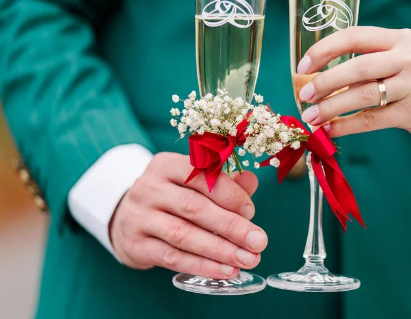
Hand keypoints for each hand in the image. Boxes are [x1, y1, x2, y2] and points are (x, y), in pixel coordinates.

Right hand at [110, 152, 266, 277]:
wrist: (126, 217)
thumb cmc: (172, 196)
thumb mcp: (193, 182)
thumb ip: (224, 182)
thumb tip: (251, 180)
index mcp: (167, 165)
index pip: (201, 175)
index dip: (229, 194)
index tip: (252, 212)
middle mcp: (149, 188)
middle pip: (194, 207)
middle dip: (231, 226)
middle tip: (259, 242)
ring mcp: (139, 217)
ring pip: (183, 235)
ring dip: (220, 250)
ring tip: (247, 260)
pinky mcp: (135, 245)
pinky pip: (172, 258)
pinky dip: (202, 265)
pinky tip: (225, 270)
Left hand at [296, 26, 410, 142]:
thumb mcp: (407, 59)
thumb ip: (374, 60)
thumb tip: (323, 75)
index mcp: (401, 38)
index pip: (355, 35)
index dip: (324, 49)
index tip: (303, 65)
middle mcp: (409, 57)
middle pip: (357, 66)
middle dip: (324, 80)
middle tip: (303, 93)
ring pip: (362, 94)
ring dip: (331, 107)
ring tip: (311, 116)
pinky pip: (372, 119)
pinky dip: (347, 126)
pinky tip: (331, 130)